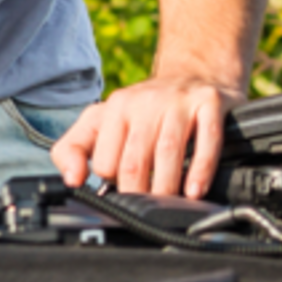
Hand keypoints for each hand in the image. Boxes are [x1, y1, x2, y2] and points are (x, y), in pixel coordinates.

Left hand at [50, 70, 241, 199]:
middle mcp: (145, 101)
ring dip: (167, 187)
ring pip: (168, 152)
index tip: (121, 192)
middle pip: (135, 160)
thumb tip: (72, 180)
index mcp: (115, 107)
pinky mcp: (208, 102)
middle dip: (138, 193)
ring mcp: (178, 101)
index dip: (112, 183)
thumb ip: (72, 150)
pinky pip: (207, 139)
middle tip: (144, 208)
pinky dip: (201, 169)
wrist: (193, 73)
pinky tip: (195, 189)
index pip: (105, 159)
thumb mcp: (102, 121)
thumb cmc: (145, 109)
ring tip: (168, 204)